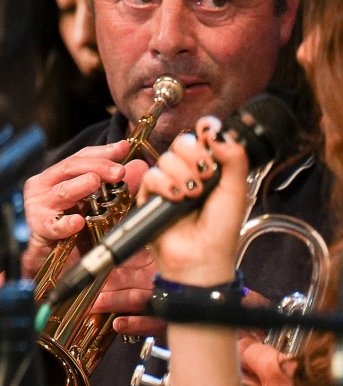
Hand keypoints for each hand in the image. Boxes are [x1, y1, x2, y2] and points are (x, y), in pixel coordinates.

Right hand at [18, 142, 145, 273]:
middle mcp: (45, 185)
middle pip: (71, 167)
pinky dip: (65, 224)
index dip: (103, 151)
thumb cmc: (72, 224)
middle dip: (97, 167)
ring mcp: (39, 205)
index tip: (123, 148)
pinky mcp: (39, 228)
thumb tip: (140, 166)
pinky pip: (53, 225)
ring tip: (95, 182)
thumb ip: (118, 185)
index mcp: (58, 175)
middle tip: (119, 172)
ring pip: (61, 191)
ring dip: (79, 186)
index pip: (81, 156)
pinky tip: (77, 222)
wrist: (50, 257)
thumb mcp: (96, 202)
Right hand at [138, 118, 245, 289]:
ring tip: (192, 196)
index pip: (203, 137)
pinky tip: (176, 199)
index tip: (210, 140)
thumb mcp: (236, 189)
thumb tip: (215, 130)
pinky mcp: (148, 196)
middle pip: (182, 142)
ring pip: (166, 159)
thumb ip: (233, 157)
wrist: (201, 256)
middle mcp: (188, 172)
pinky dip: (164, 185)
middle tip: (206, 175)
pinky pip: (150, 176)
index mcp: (210, 168)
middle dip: (194, 156)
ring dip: (182, 175)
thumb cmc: (221, 228)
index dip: (205, 134)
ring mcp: (167, 183)